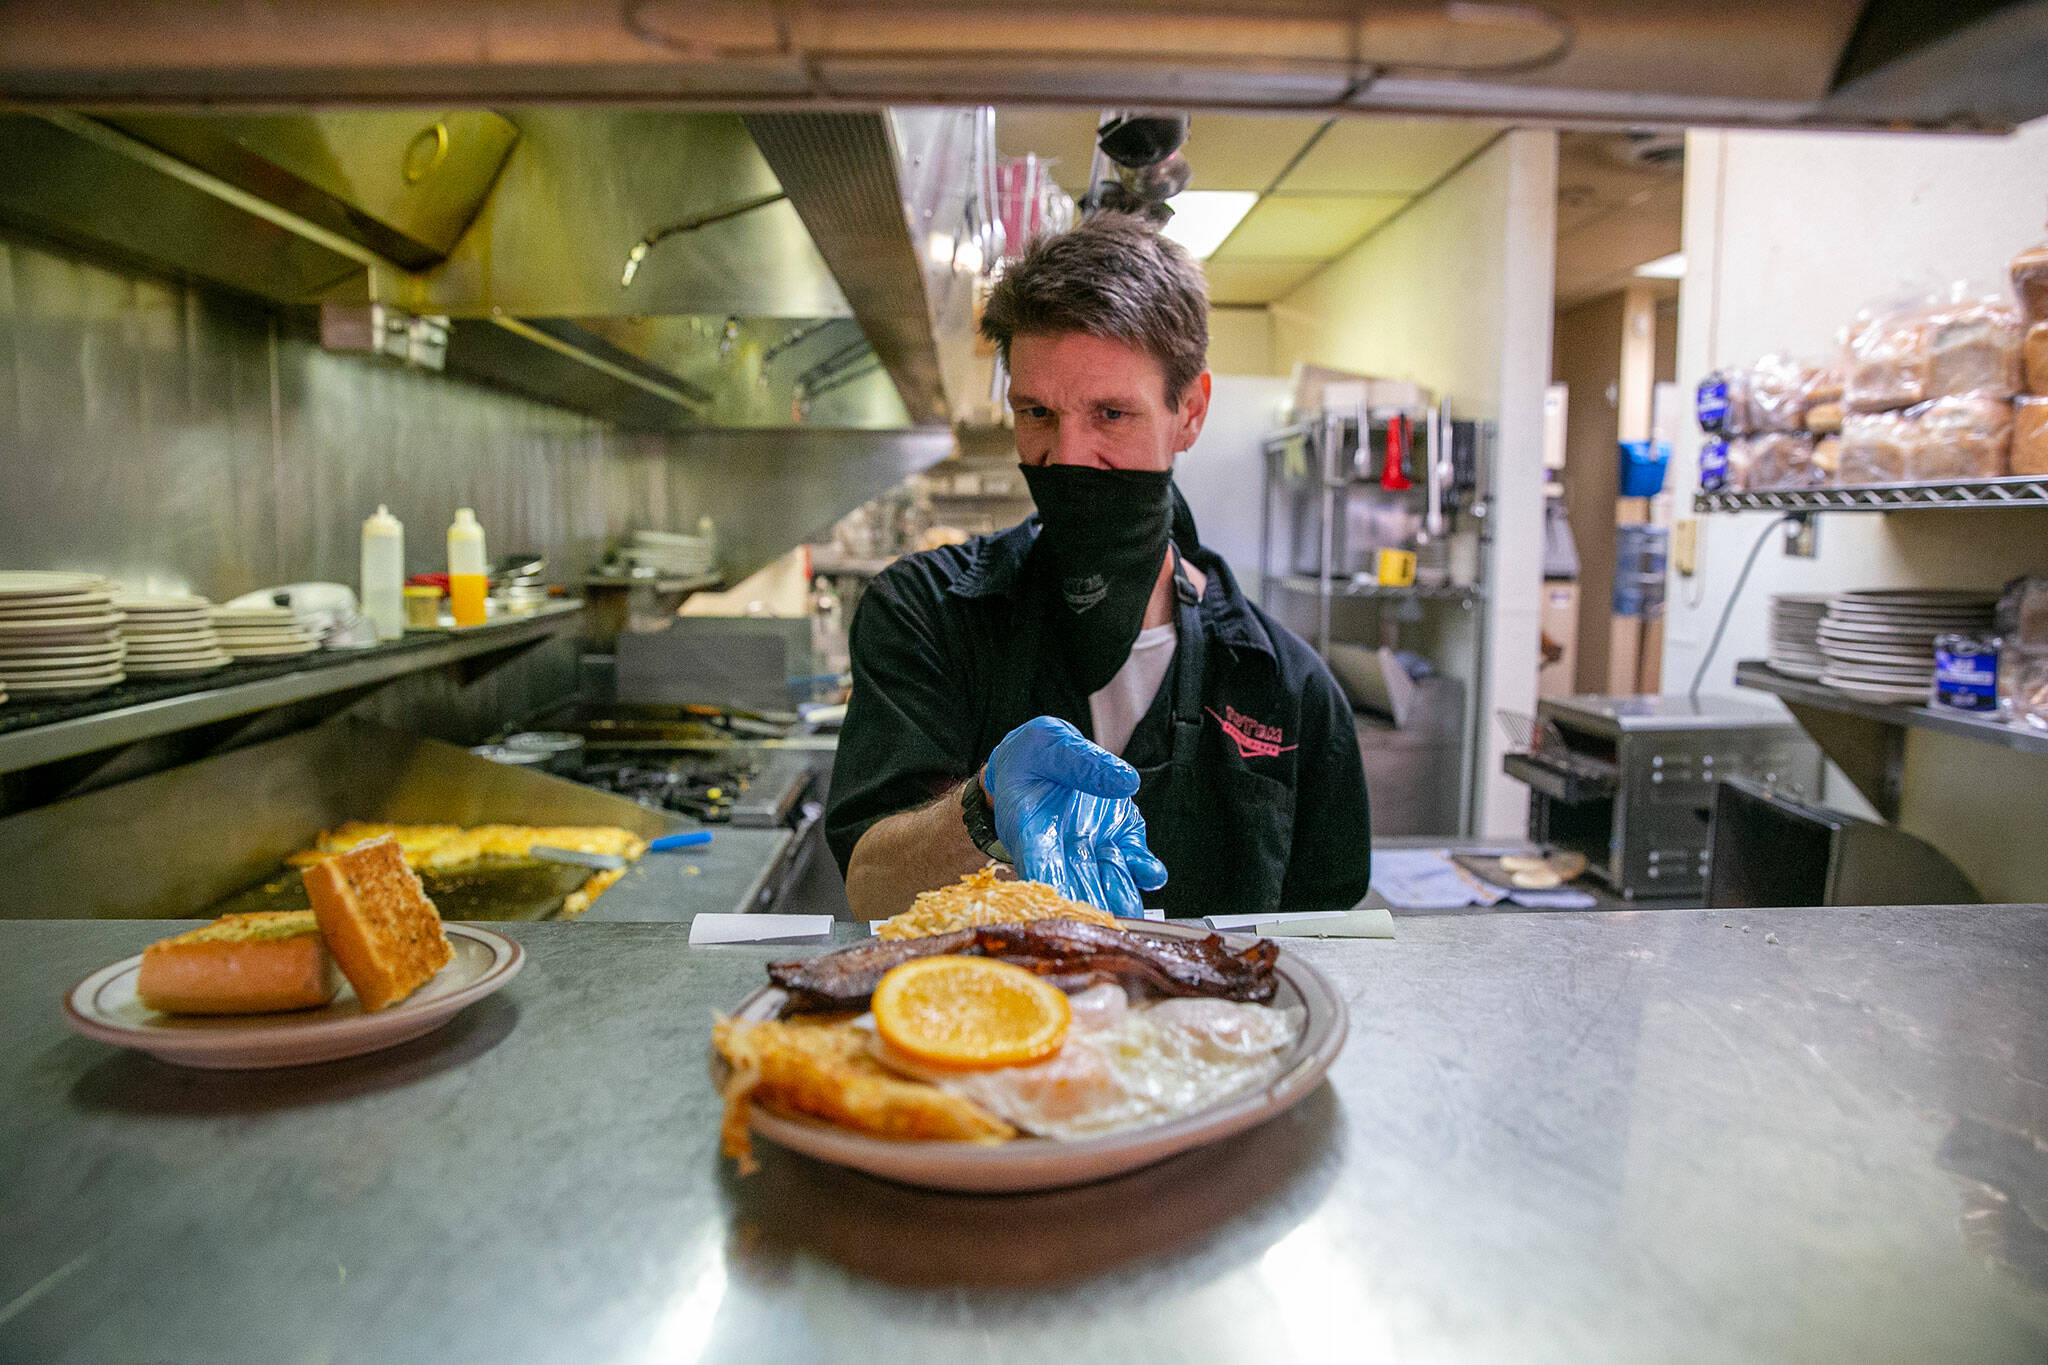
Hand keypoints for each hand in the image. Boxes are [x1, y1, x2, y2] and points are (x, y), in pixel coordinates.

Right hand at [981, 716, 1167, 916]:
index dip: (1056, 889)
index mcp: (1031, 830)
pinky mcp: (1118, 839)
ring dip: (1120, 896)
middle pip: (1076, 889)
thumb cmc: (1037, 753)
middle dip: (1093, 908)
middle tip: (1107, 923)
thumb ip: (1084, 763)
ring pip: (1107, 884)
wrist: (1047, 754)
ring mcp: (1093, 848)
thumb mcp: (1053, 746)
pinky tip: (1152, 872)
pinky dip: (1145, 871)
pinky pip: (1134, 862)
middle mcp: (1062, 849)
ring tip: (1132, 906)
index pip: (1040, 867)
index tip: (1070, 905)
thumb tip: (1126, 781)